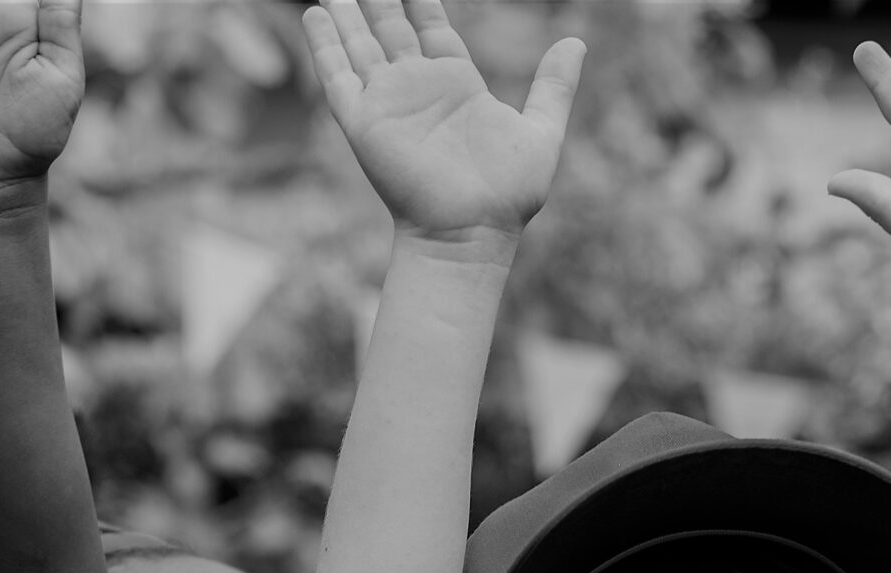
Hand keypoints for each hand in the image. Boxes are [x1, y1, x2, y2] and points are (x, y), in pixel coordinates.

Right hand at [301, 0, 581, 249]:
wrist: (470, 232)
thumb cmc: (508, 195)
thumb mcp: (541, 131)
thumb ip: (553, 87)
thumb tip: (575, 42)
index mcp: (456, 86)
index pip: (432, 30)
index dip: (422, 2)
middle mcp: (418, 90)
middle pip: (391, 31)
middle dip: (380, 2)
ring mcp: (388, 104)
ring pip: (360, 46)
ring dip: (346, 16)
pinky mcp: (364, 122)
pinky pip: (337, 76)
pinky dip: (324, 45)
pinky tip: (315, 15)